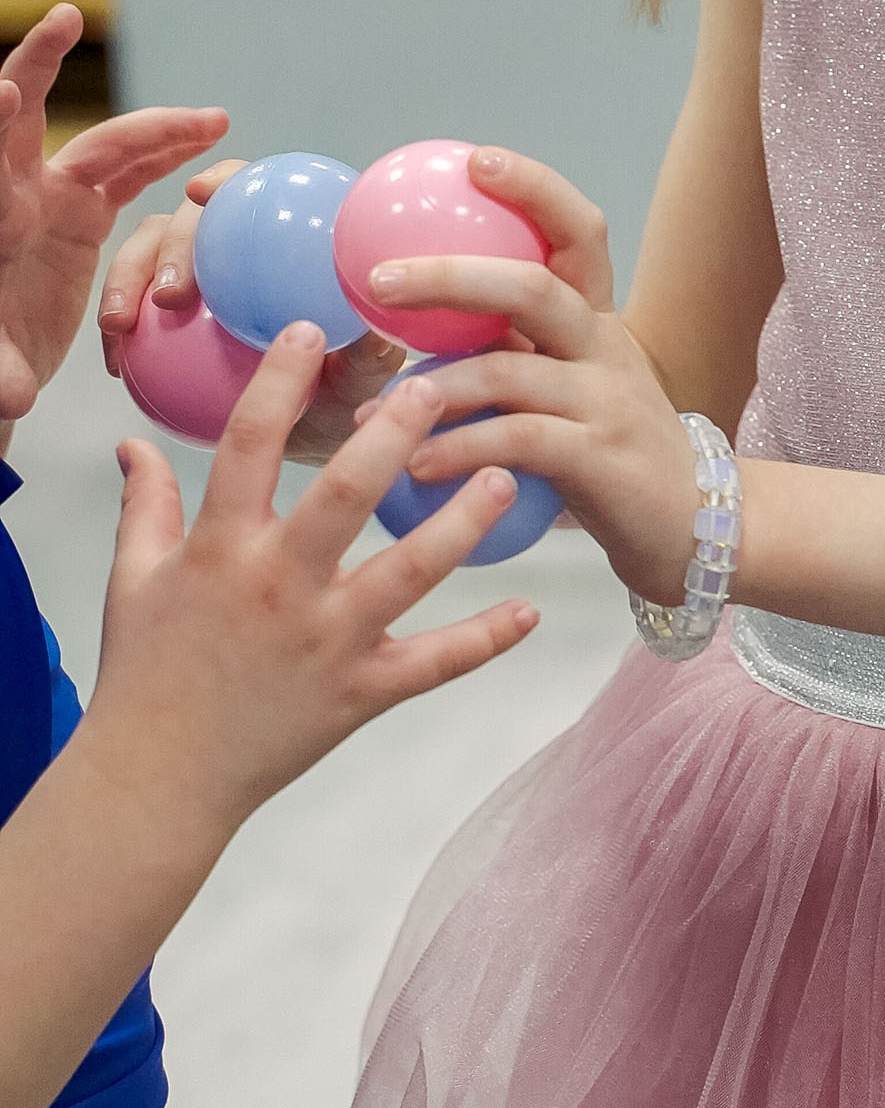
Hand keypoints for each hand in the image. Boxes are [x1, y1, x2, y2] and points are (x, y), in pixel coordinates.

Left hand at [0, 5, 225, 425]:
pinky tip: (207, 138)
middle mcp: (18, 196)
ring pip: (102, 142)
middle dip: (40, 64)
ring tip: (215, 121)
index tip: (3, 92)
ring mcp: (50, 197)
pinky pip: (128, 168)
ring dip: (153, 125)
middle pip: (28, 115)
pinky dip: (164, 150)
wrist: (0, 369)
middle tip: (64, 17)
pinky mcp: (82, 212)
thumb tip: (13, 396)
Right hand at [82, 322, 537, 838]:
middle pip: (346, 494)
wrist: (158, 780)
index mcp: (221, 547)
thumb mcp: (132, 582)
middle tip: (438, 385)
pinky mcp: (361, 693)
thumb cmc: (147, 674)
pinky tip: (529, 609)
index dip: (279, 381)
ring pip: (410, 571)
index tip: (311, 327)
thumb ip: (144, 506)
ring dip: (463, 524)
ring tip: (504, 476)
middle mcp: (279, 586)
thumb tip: (132, 443)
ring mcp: (327, 641)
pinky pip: (435, 663)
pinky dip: (486, 640)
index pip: (248, 444)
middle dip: (395, 435)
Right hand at [98, 162, 403, 460]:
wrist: (307, 432)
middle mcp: (238, 241)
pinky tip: (117, 361)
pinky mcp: (166, 306)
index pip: (256, 187)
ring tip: (121, 326)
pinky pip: (134, 307)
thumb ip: (369, 360)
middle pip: (194, 216)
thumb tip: (373, 339)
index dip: (227, 179)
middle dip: (170, 245)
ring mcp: (198, 270)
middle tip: (169, 297)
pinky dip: (120, 329)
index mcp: (291, 236)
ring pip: (150, 250)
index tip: (202, 193)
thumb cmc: (345, 394)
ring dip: (127, 279)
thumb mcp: (362, 383)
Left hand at [344, 149, 699, 603]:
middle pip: (530, 287)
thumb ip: (515, 349)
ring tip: (370, 416)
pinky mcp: (601, 457)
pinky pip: (516, 440)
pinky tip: (417, 465)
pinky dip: (459, 449)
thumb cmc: (611, 453)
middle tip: (378, 282)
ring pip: (508, 371)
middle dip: (450, 276)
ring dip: (431, 390)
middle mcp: (605, 347)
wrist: (696, 528)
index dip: (533, 188)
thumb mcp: (574, 386)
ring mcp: (606, 401)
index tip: (474, 160)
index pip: (578, 230)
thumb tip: (417, 314)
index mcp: (597, 319)